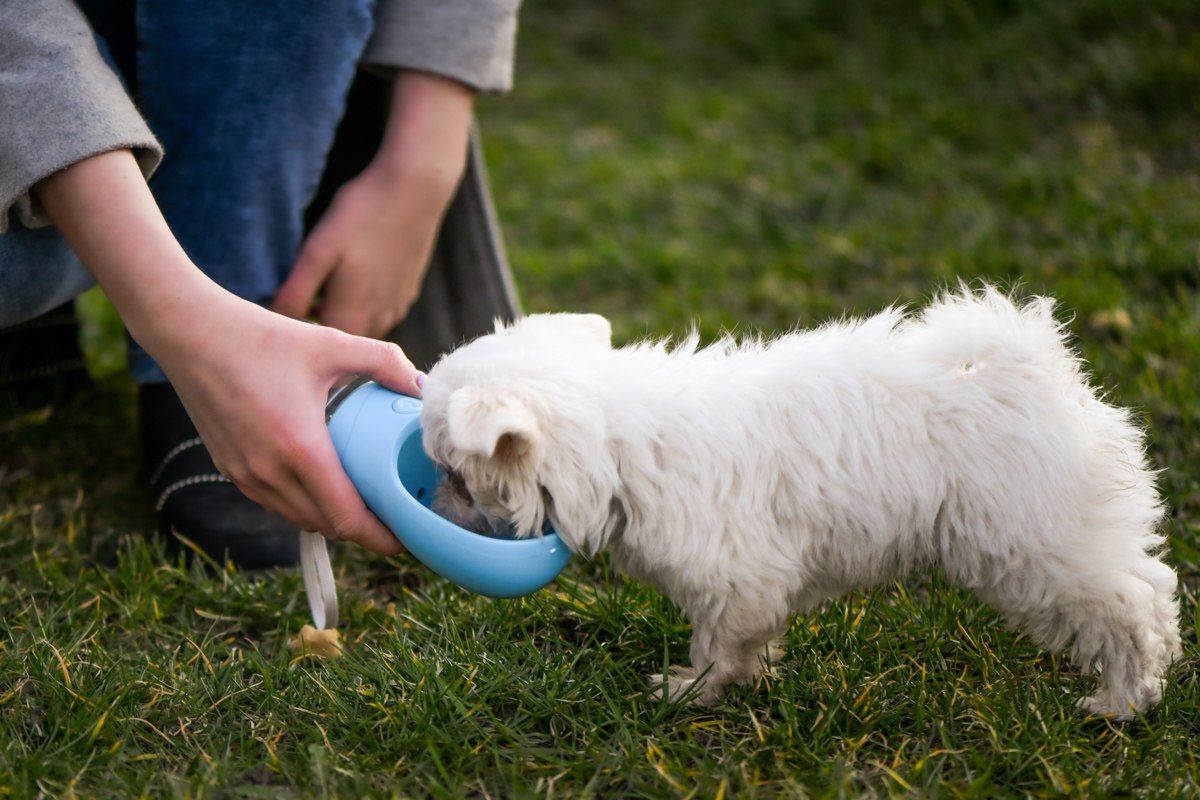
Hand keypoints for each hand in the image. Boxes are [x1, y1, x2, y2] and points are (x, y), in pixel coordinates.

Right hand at [153, 288, 421, 552]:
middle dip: (366, 532)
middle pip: (328, 526)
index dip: (382, 537)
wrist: (190, 332)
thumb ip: (383, 361)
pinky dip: (307, 505)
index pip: (346, 518)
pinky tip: (328, 487)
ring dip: (335, 520)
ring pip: (301, 519)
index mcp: (299, 448)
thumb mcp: (332, 343)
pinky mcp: (231, 470)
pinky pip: (277, 504)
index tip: (408, 538)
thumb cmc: (261, 337)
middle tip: (398, 518)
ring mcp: (246, 475)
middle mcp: (269, 472)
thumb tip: (421, 385)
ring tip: (368, 506)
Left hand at [274, 71, 473, 336]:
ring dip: (342, 323)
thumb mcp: (317, 251)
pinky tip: (352, 282)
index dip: (298, 345)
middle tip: (295, 312)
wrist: (415, 189)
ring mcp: (397, 308)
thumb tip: (274, 320)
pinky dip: (362, 310)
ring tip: (320, 298)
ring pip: (362, 331)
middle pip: (343, 346)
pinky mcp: (407, 293)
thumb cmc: (361, 215)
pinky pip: (380, 315)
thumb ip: (295, 293)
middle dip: (320, 337)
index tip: (280, 327)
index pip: (319, 354)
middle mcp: (379, 320)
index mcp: (353, 317)